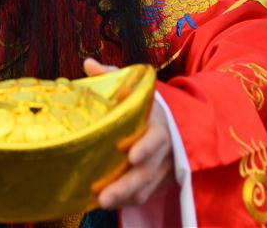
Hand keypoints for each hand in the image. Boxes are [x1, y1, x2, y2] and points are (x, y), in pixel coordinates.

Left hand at [83, 58, 173, 208]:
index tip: (132, 155)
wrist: (178, 122)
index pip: (157, 138)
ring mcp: (162, 169)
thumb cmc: (148, 104)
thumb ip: (115, 76)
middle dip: (127, 185)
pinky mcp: (157, 182)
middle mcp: (165, 150)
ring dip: (124, 197)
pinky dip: (128, 201)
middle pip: (148, 171)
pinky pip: (144, 196)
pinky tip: (107, 203)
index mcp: (161, 124)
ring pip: (145, 188)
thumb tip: (88, 63)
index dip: (146, 147)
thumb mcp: (137, 87)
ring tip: (101, 203)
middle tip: (104, 197)